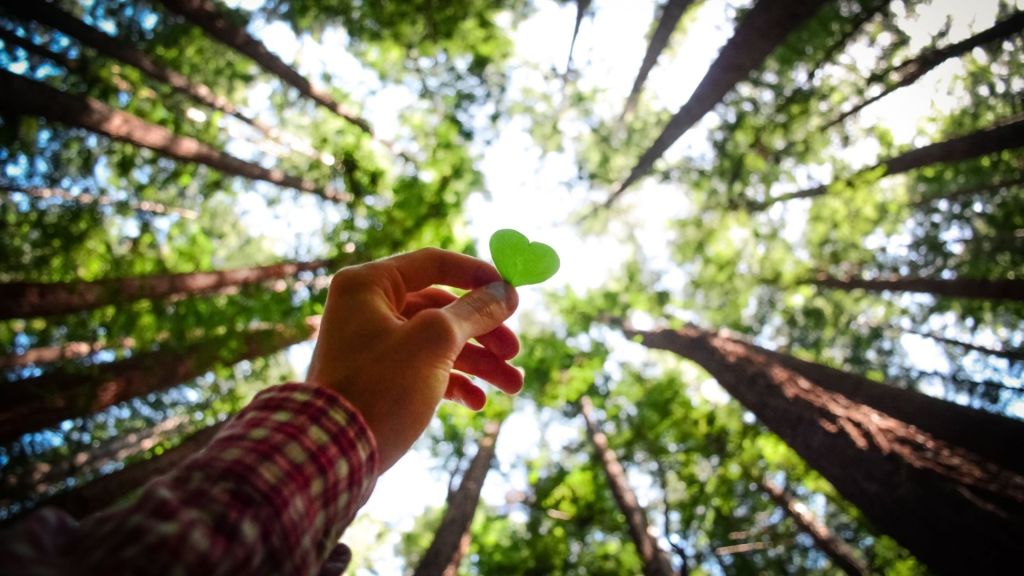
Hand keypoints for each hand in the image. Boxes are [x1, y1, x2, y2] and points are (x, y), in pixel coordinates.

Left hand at [306, 248, 520, 470]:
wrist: (332, 456)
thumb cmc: (379, 387)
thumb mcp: (435, 341)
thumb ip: (474, 312)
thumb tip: (505, 292)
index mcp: (369, 285)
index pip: (434, 263)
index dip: (478, 275)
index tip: (513, 292)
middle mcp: (367, 309)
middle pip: (441, 307)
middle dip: (484, 331)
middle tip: (514, 351)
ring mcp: (372, 346)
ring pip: (438, 343)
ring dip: (479, 362)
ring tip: (513, 386)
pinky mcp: (378, 380)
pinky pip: (424, 370)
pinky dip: (453, 383)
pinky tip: (477, 402)